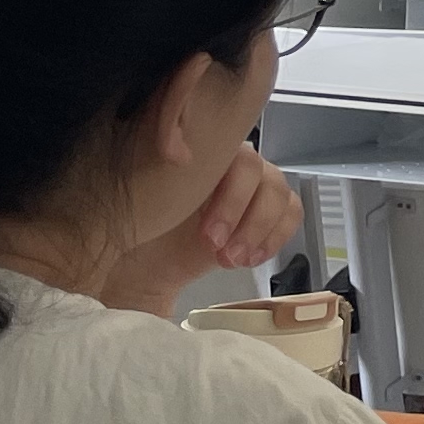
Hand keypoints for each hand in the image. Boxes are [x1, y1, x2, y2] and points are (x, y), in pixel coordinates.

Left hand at [100, 148, 304, 318]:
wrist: (139, 268)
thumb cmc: (134, 236)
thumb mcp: (134, 212)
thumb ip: (149, 187)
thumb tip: (161, 172)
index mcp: (198, 155)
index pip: (235, 155)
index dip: (229, 196)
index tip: (206, 235)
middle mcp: (228, 164)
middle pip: (262, 174)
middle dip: (243, 215)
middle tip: (217, 248)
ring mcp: (250, 188)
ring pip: (279, 194)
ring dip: (260, 230)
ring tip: (232, 260)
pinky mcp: (263, 213)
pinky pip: (289, 214)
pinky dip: (275, 237)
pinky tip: (249, 259)